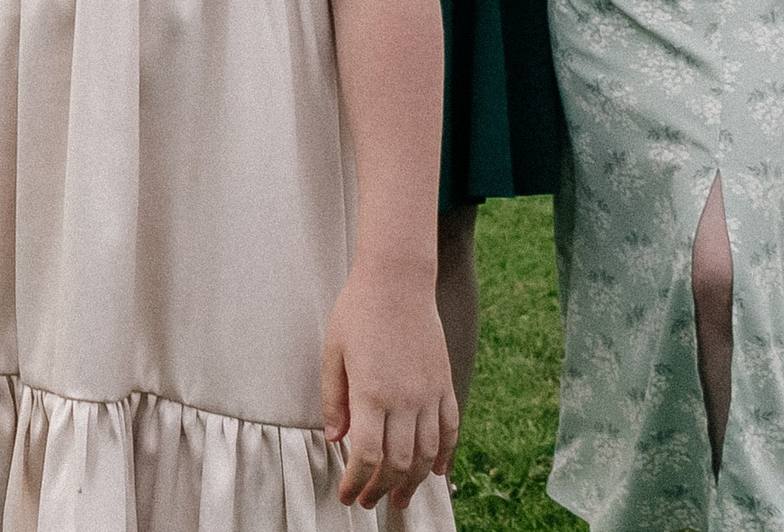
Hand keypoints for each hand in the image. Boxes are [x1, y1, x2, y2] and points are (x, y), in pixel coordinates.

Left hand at [321, 270, 457, 510]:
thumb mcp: (332, 353)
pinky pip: (451, 428)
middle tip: (369, 502)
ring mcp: (429, 393)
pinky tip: (437, 472)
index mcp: (371, 394)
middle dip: (382, 488)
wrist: (398, 281)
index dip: (356, 482)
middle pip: (398, 462)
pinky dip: (446, 455)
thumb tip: (335, 439)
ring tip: (399, 498)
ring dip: (414, 481)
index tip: (347, 495)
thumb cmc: (358, 312)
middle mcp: (404, 400)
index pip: (366, 455)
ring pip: (428, 453)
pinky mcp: (445, 383)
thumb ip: (334, 399)